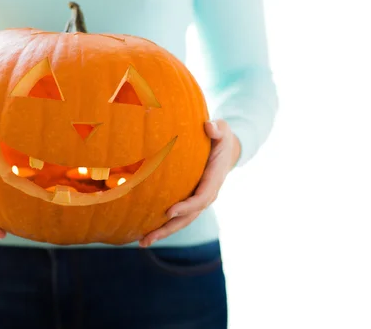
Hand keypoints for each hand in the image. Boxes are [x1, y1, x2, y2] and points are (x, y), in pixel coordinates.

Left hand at [139, 119, 240, 247]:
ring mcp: (199, 200)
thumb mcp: (222, 129)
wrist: (227, 149)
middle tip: (148, 237)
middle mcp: (208, 194)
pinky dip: (164, 226)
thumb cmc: (220, 137)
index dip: (187, 206)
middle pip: (189, 216)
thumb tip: (209, 127)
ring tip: (143, 242)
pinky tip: (145, 233)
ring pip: (182, 221)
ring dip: (163, 232)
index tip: (169, 211)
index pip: (201, 197)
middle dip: (169, 228)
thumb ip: (217, 129)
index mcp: (214, 179)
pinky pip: (178, 217)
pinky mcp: (191, 201)